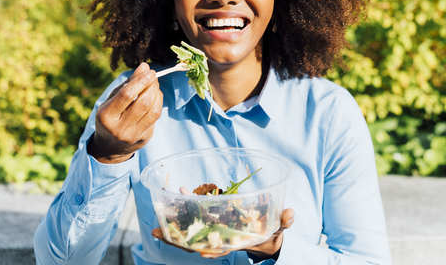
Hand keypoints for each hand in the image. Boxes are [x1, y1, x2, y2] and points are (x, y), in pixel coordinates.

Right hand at [87, 63, 162, 163]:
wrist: (110, 147)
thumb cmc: (110, 117)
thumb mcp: (112, 100)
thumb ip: (127, 83)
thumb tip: (144, 66)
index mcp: (106, 116)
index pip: (127, 95)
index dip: (141, 81)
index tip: (149, 71)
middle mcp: (119, 128)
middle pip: (143, 103)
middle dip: (151, 86)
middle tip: (153, 76)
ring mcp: (133, 135)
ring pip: (153, 111)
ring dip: (157, 94)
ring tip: (154, 85)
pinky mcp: (144, 138)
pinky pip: (155, 118)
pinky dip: (158, 103)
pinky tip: (155, 97)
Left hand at [151, 208, 295, 259]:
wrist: (266, 238)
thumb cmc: (271, 235)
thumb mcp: (279, 229)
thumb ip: (283, 222)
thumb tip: (289, 213)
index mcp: (236, 243)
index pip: (220, 249)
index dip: (209, 250)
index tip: (199, 251)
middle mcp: (221, 240)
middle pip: (195, 243)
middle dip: (176, 239)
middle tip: (156, 232)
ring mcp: (214, 232)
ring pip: (190, 231)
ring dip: (174, 223)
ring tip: (158, 214)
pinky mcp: (213, 222)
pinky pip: (196, 217)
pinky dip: (186, 207)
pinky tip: (179, 193)